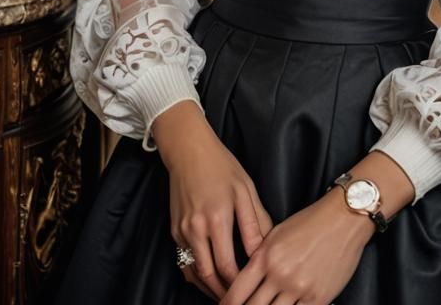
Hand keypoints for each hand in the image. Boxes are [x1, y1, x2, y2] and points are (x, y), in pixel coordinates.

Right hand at [152, 102, 273, 299]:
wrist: (188, 151)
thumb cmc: (221, 167)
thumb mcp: (245, 189)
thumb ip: (256, 222)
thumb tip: (265, 250)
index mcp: (216, 218)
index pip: (227, 265)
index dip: (239, 283)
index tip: (251, 288)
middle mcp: (196, 229)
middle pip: (208, 276)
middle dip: (224, 293)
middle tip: (239, 299)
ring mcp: (182, 231)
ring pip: (194, 273)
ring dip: (209, 288)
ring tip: (226, 295)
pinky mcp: (174, 231)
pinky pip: (185, 262)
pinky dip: (197, 276)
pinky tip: (210, 280)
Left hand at [220, 188, 373, 304]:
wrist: (344, 218)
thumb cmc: (310, 222)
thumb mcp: (277, 233)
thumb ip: (260, 257)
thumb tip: (245, 280)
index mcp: (265, 256)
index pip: (237, 292)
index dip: (226, 304)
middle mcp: (279, 274)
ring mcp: (299, 288)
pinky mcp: (318, 298)